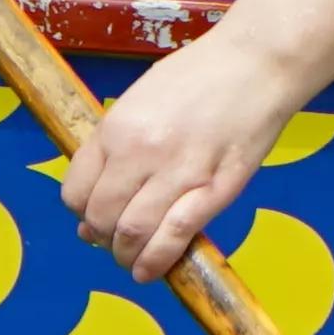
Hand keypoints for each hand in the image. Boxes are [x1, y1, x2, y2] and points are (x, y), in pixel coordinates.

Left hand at [67, 19, 303, 266]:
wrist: (256, 64)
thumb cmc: (199, 75)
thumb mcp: (141, 97)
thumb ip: (118, 141)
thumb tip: (99, 189)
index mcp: (116, 127)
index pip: (76, 189)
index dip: (80, 211)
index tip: (90, 216)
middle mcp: (140, 153)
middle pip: (101, 217)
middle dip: (101, 238)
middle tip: (111, 242)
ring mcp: (178, 174)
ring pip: (133, 233)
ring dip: (126, 256)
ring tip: (130, 261)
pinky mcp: (215, 191)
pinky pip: (176, 236)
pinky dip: (157, 261)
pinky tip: (149, 270)